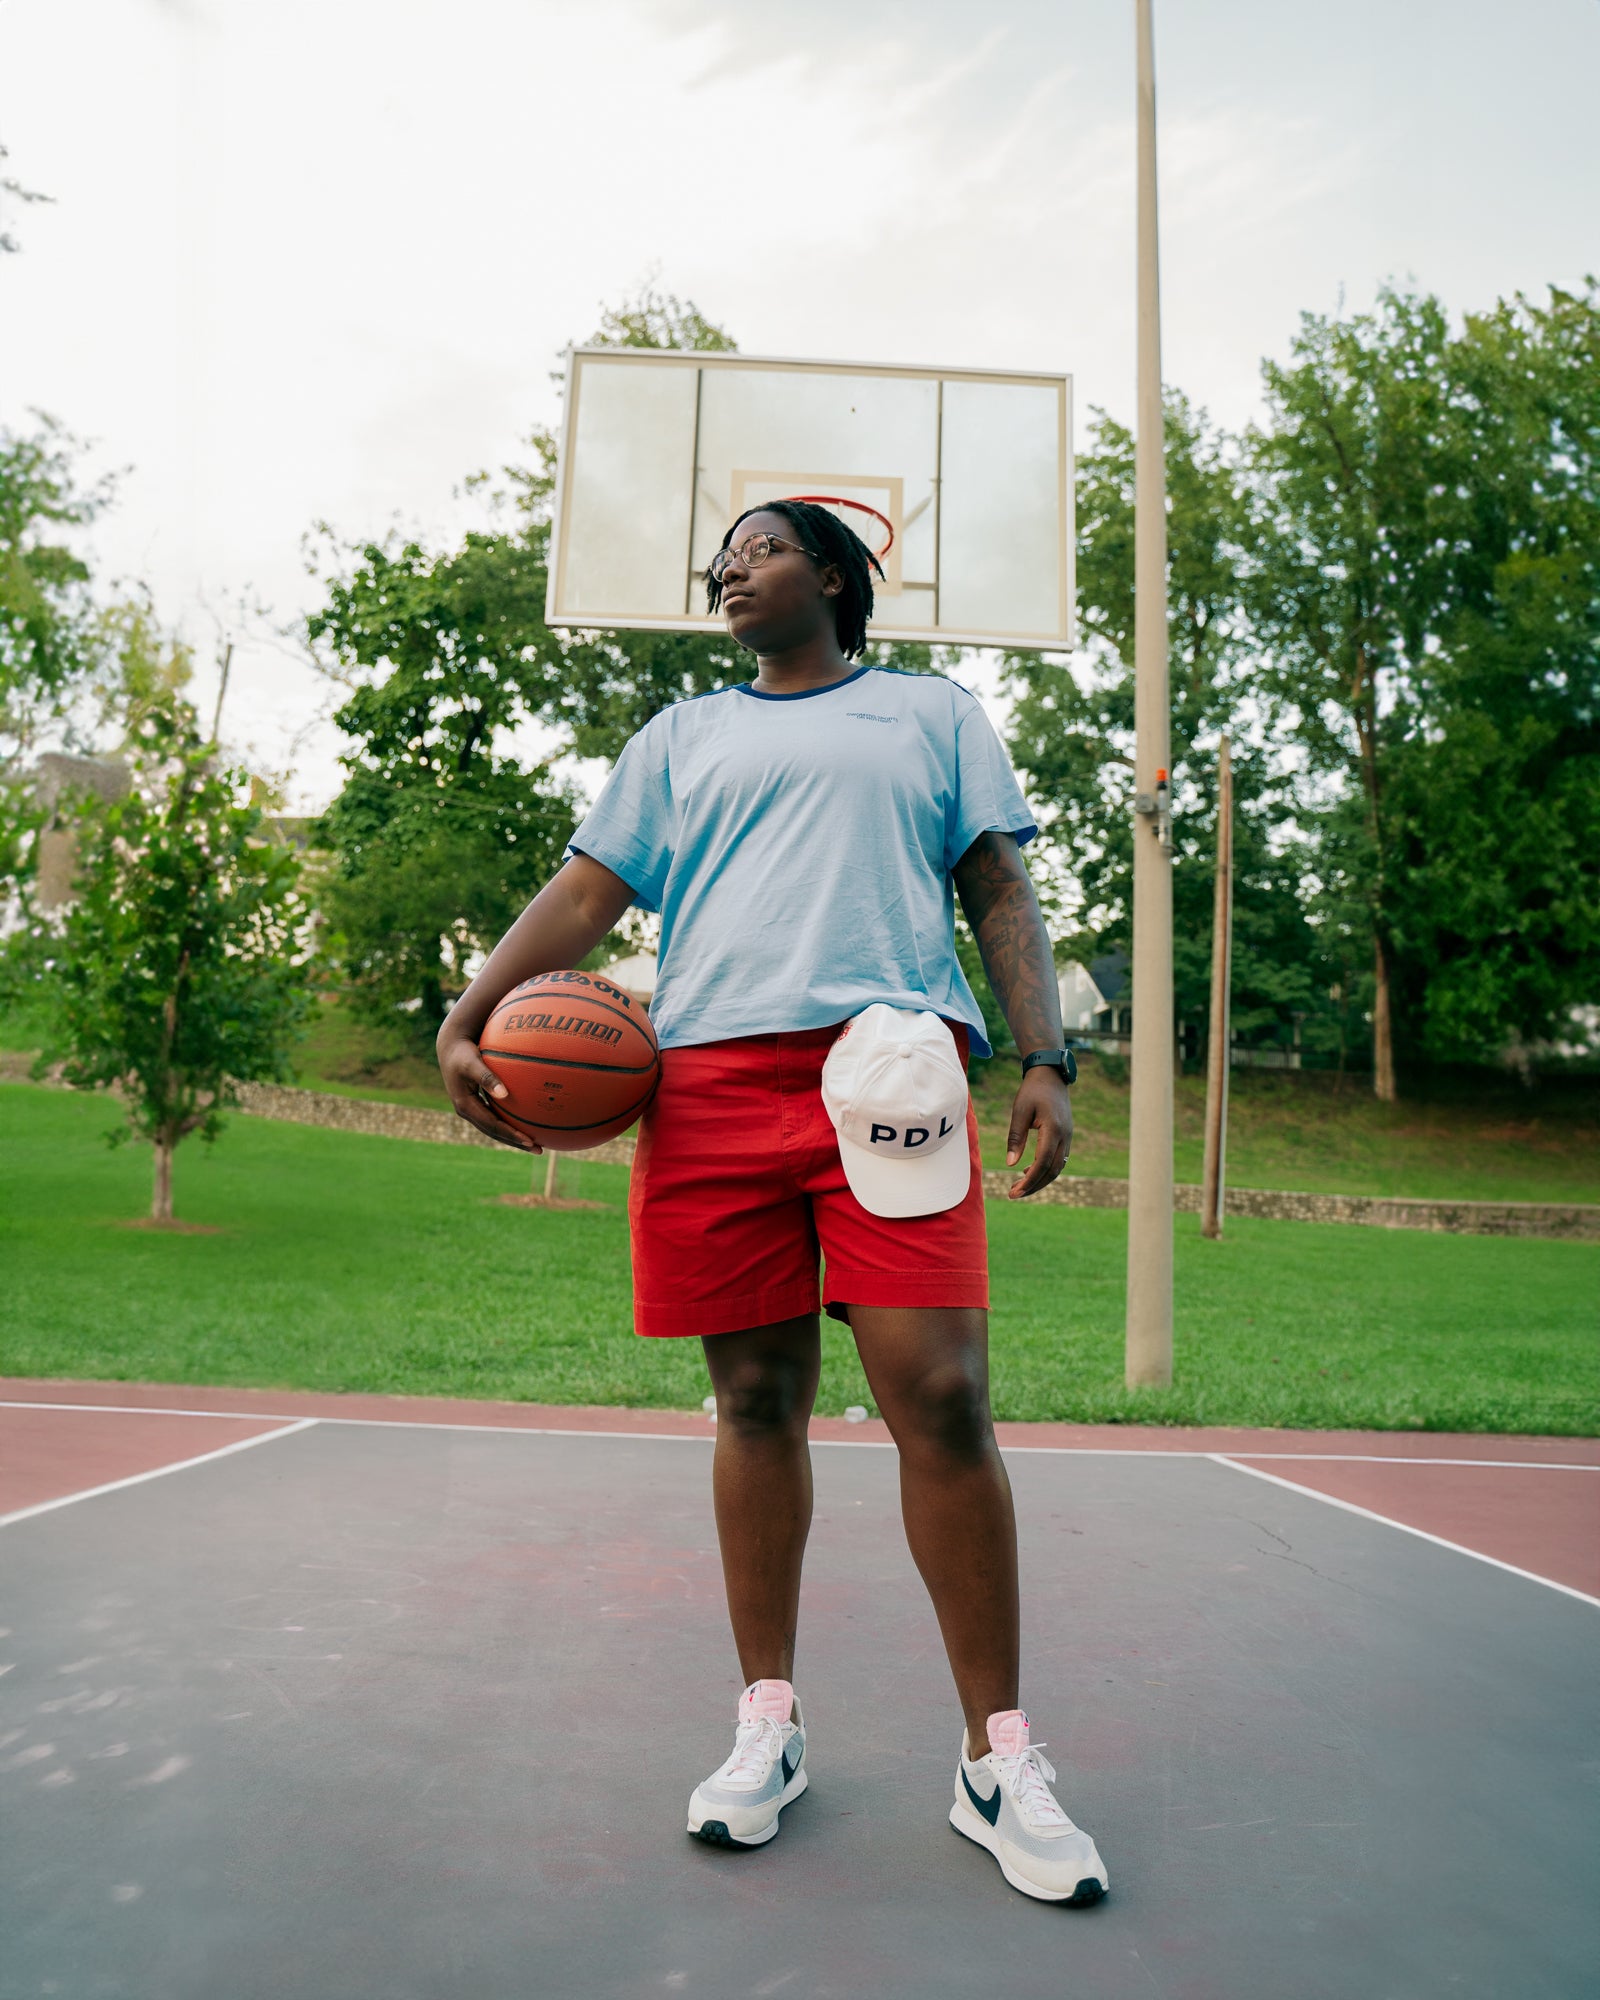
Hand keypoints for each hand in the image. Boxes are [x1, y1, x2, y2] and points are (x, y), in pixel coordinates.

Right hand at [437, 1026, 541, 1151]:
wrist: (450, 1047)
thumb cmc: (462, 1053)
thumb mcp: (472, 1063)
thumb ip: (487, 1077)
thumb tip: (504, 1093)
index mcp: (465, 1106)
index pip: (491, 1126)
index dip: (510, 1135)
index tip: (529, 1140)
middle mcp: (468, 1111)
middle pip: (494, 1133)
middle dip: (515, 1142)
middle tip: (538, 1149)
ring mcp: (472, 1109)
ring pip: (494, 1128)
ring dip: (513, 1137)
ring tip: (535, 1144)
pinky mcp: (476, 1104)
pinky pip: (495, 1118)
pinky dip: (509, 1123)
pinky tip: (525, 1123)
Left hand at [1004, 1067, 1072, 1198]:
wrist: (1051, 1075)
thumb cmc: (1032, 1090)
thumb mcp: (1019, 1111)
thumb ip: (1015, 1137)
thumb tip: (1010, 1164)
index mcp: (1053, 1129)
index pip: (1042, 1163)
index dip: (1029, 1180)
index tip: (1014, 1191)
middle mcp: (1064, 1136)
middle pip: (1052, 1171)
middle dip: (1034, 1186)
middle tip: (1013, 1194)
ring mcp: (1068, 1137)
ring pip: (1057, 1167)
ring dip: (1039, 1179)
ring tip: (1018, 1186)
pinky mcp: (1065, 1136)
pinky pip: (1058, 1159)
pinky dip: (1045, 1169)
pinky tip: (1028, 1171)